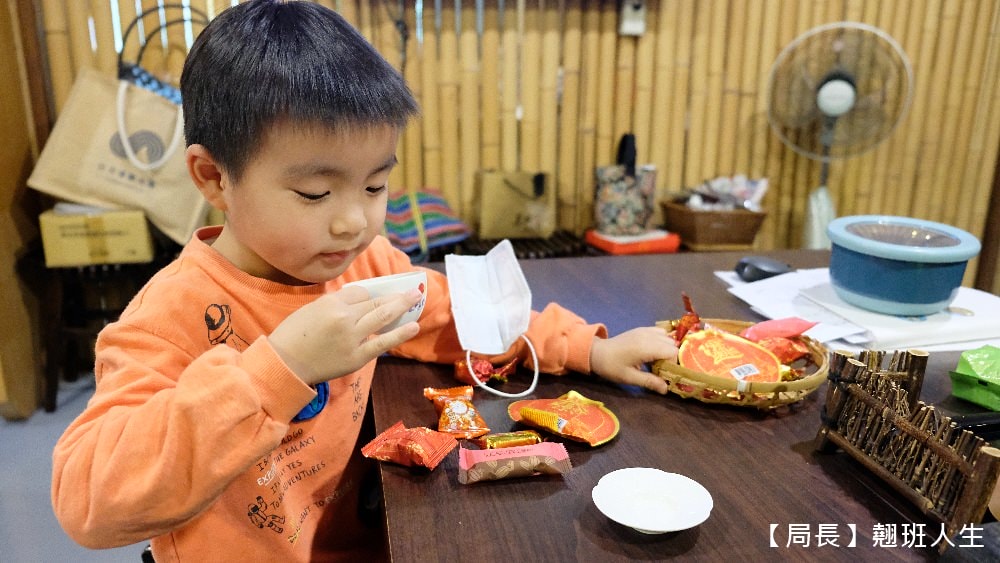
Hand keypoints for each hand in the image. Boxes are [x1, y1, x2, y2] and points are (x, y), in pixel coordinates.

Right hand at [268, 285, 421, 385]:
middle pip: (375, 302)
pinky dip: (399, 334)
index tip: (375, 297)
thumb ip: (334, 304)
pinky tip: (414, 326)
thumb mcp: (310, 309)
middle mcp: (343, 317)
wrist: (285, 365)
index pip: (359, 293)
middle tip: (413, 290)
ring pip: (382, 317)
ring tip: (417, 299)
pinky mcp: (356, 357)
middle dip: (395, 295)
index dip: (368, 295)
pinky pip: (382, 343)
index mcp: (330, 302)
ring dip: (402, 306)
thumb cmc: (293, 336)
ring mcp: (352, 337)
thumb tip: (359, 301)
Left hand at [589, 327, 676, 394]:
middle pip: (672, 344)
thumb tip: (666, 389)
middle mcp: (648, 336)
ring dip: (666, 349)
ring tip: (656, 361)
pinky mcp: (642, 329)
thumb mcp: (630, 377)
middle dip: (670, 357)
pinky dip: (661, 341)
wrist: (596, 352)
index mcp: (646, 347)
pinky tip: (652, 352)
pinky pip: (659, 332)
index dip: (672, 364)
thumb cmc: (611, 366)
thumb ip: (649, 381)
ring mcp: (645, 330)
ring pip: (667, 337)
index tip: (665, 374)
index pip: (672, 352)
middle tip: (660, 369)